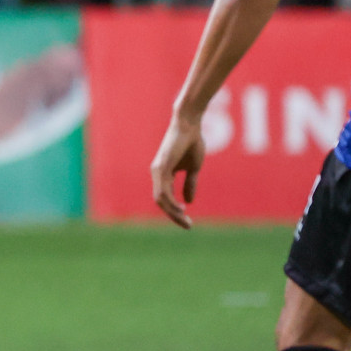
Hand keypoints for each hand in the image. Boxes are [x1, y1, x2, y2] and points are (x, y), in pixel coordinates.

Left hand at [151, 112, 205, 228]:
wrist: (190, 124)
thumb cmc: (191, 142)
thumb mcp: (193, 168)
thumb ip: (189, 184)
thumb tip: (188, 202)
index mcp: (164, 173)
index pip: (165, 198)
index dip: (174, 211)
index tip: (187, 220)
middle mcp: (157, 173)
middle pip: (161, 201)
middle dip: (173, 216)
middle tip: (187, 225)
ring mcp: (158, 170)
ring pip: (161, 199)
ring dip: (172, 212)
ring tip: (185, 220)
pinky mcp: (161, 167)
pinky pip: (163, 191)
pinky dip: (171, 202)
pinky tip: (181, 208)